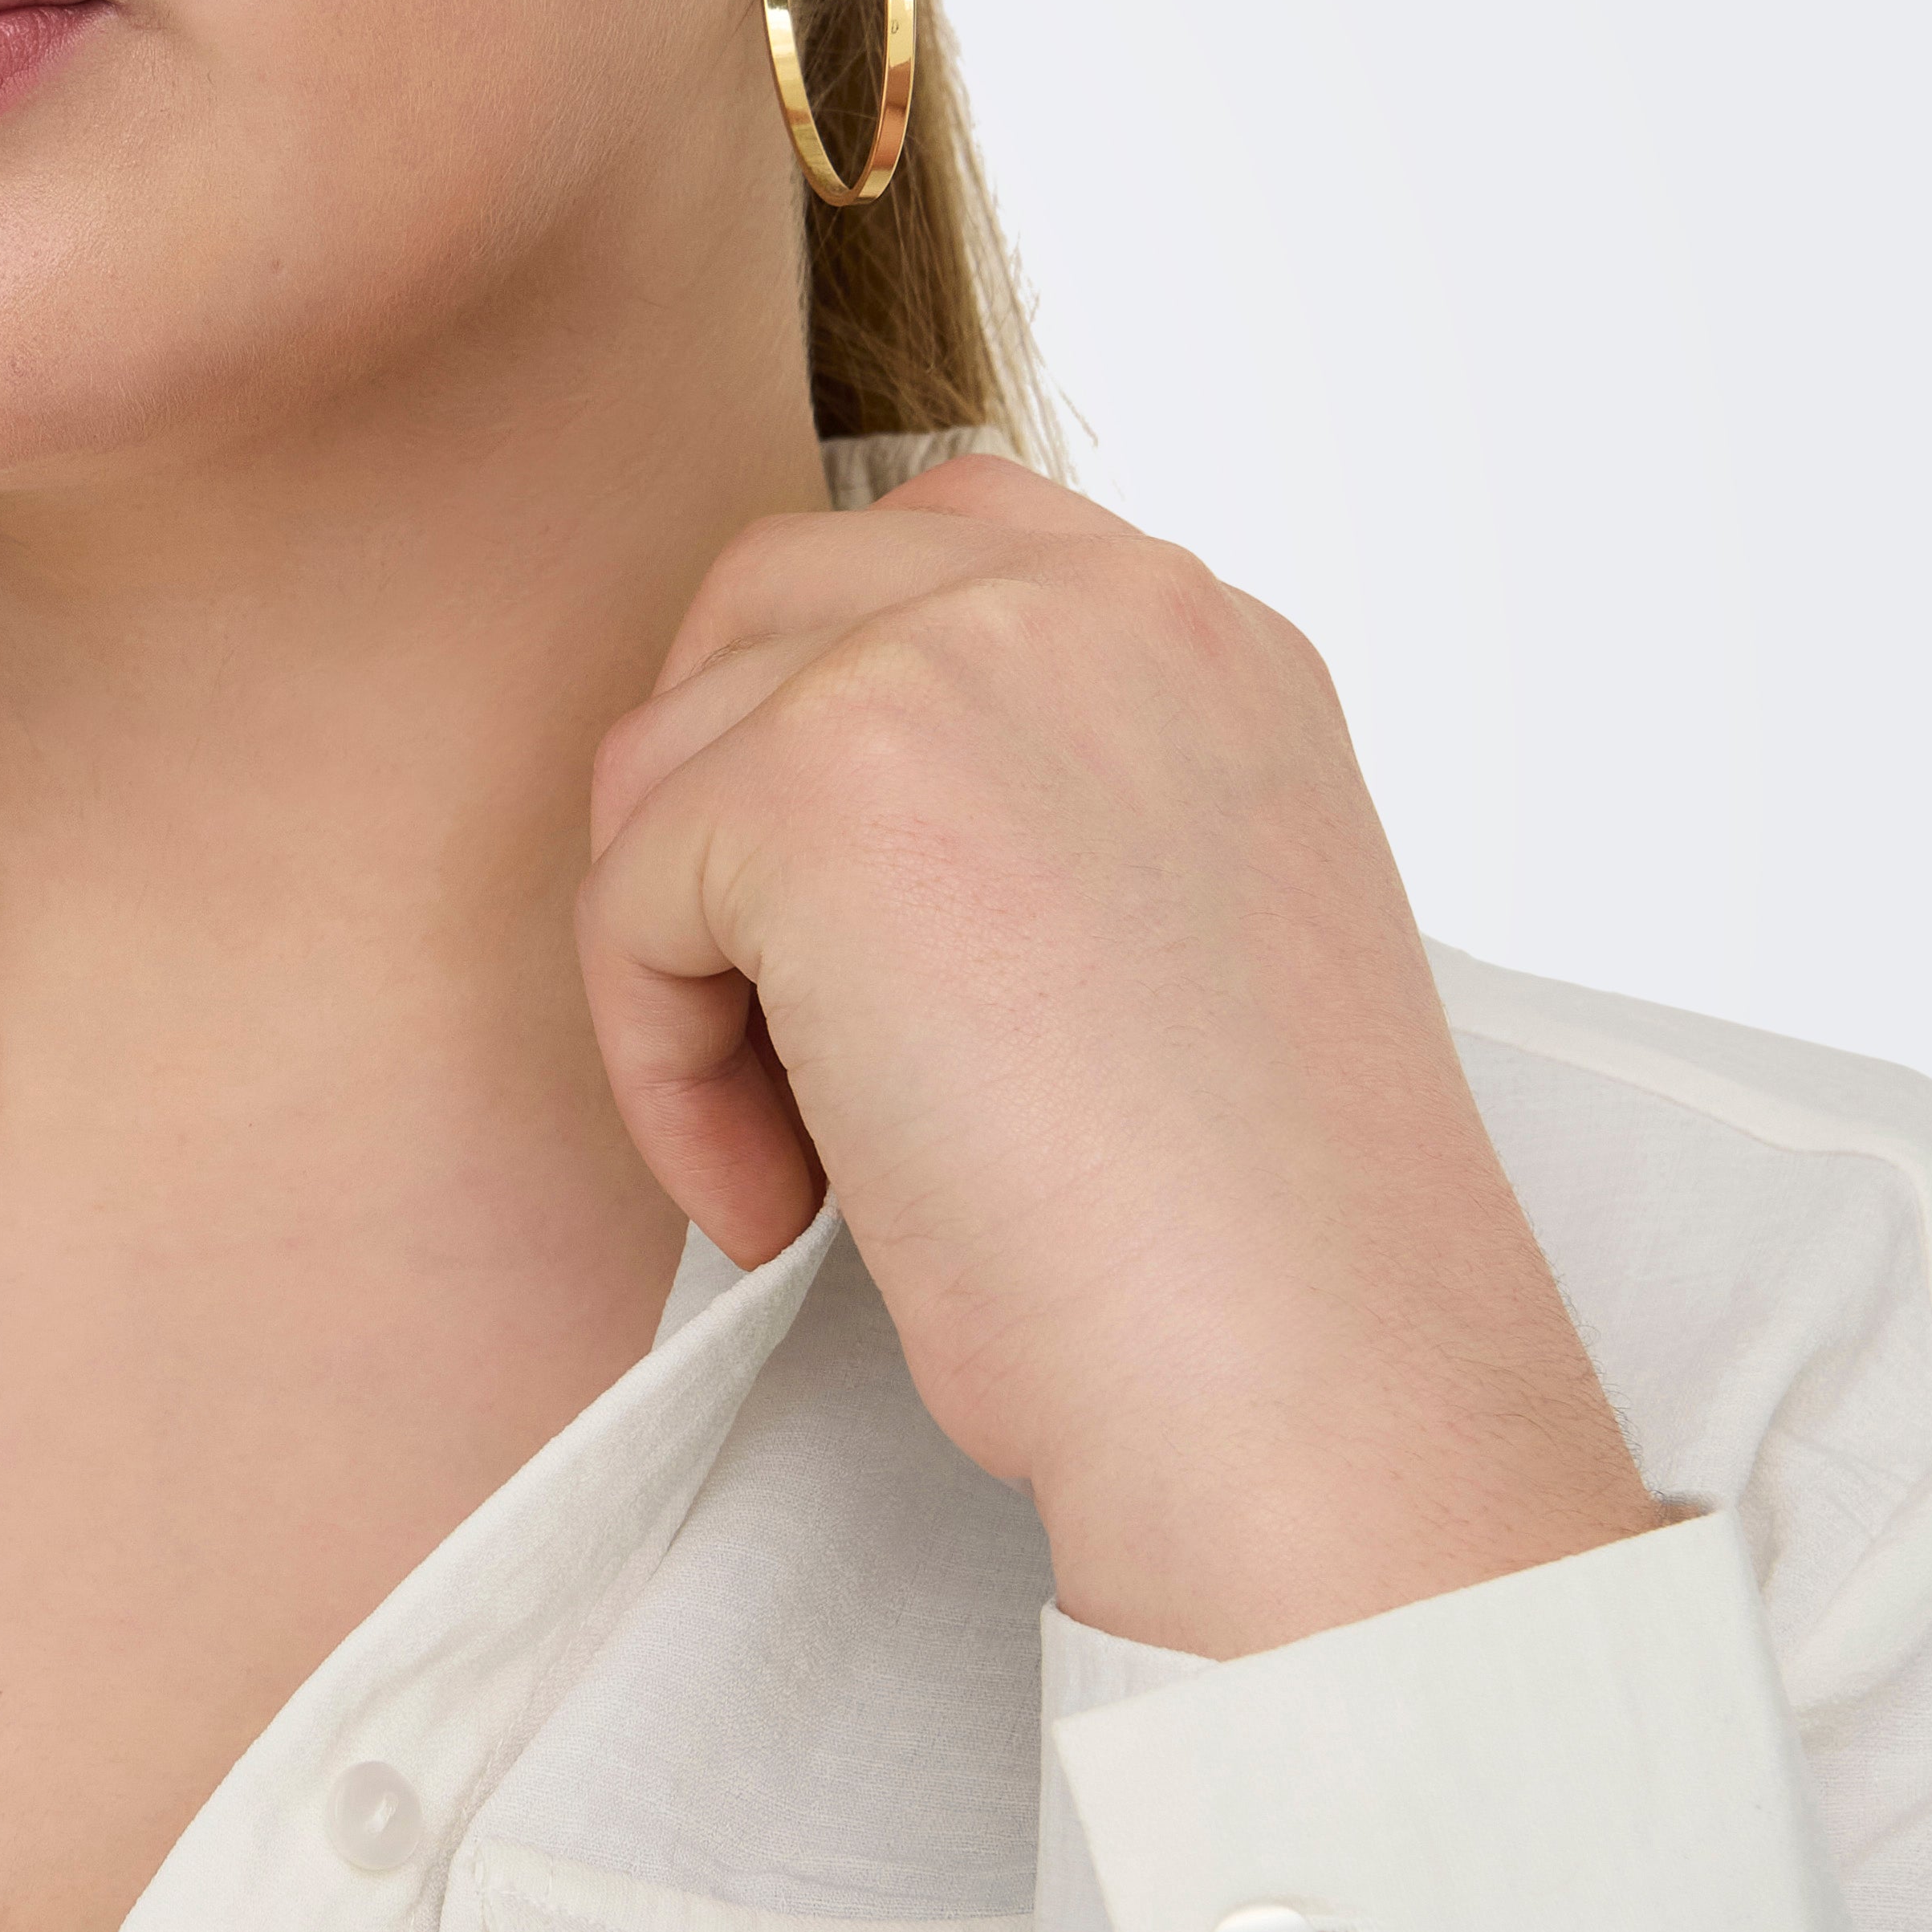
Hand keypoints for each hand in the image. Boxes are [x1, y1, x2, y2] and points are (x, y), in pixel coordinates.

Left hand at [578, 458, 1658, 1656]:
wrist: (1303, 1380)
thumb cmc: (1249, 1248)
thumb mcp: (1175, 938)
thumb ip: (1034, 812)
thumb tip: (810, 833)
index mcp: (1208, 641)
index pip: (938, 551)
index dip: (836, 734)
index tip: (882, 960)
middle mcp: (1102, 602)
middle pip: (764, 605)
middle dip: (722, 820)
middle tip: (788, 1048)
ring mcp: (960, 663)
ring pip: (672, 763)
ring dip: (693, 971)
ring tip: (811, 1162)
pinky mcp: (820, 781)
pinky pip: (627, 900)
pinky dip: (662, 1072)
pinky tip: (785, 1204)